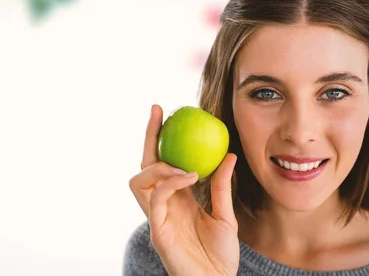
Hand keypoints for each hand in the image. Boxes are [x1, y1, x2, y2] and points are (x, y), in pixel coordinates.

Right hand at [129, 104, 239, 275]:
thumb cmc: (220, 256)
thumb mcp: (225, 215)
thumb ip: (222, 186)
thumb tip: (228, 154)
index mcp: (175, 200)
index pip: (161, 163)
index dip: (158, 138)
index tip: (164, 112)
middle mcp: (161, 205)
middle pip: (144, 166)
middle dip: (148, 137)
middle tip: (159, 114)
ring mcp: (156, 218)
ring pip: (139, 181)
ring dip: (159, 166)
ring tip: (184, 166)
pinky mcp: (157, 231)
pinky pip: (156, 199)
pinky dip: (170, 183)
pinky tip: (190, 177)